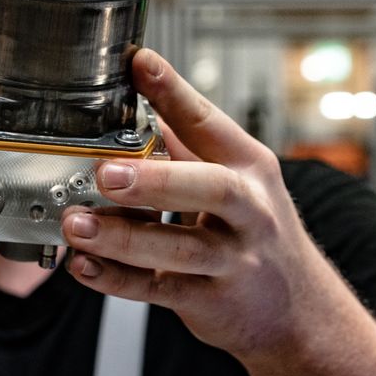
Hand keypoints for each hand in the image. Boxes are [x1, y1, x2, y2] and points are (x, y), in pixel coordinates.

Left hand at [62, 49, 347, 358]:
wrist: (299, 310)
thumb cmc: (256, 232)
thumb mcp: (237, 179)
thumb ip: (186, 146)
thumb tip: (136, 101)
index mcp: (249, 168)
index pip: (210, 123)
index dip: (174, 92)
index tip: (139, 65)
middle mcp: (250, 211)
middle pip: (210, 189)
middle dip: (155, 180)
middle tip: (106, 172)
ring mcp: (234, 260)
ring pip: (180, 249)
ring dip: (123, 237)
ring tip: (77, 224)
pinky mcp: (211, 302)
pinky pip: (158, 290)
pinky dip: (117, 279)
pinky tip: (83, 265)